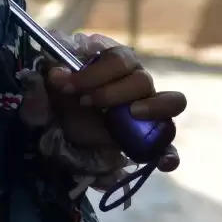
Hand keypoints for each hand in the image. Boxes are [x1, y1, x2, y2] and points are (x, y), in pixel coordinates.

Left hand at [46, 39, 185, 171]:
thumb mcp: (51, 93)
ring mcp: (147, 110)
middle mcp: (136, 82)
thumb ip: (51, 82)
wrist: (60, 135)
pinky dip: (170, 153)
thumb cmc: (60, 102)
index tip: (68, 85)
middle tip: (87, 103)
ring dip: (154, 107)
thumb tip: (54, 73)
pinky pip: (168, 146)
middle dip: (114, 91)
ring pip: (170, 101)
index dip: (94, 72)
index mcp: (115, 64)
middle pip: (142, 79)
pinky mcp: (148, 140)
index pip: (117, 59)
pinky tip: (163, 162)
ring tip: (132, 114)